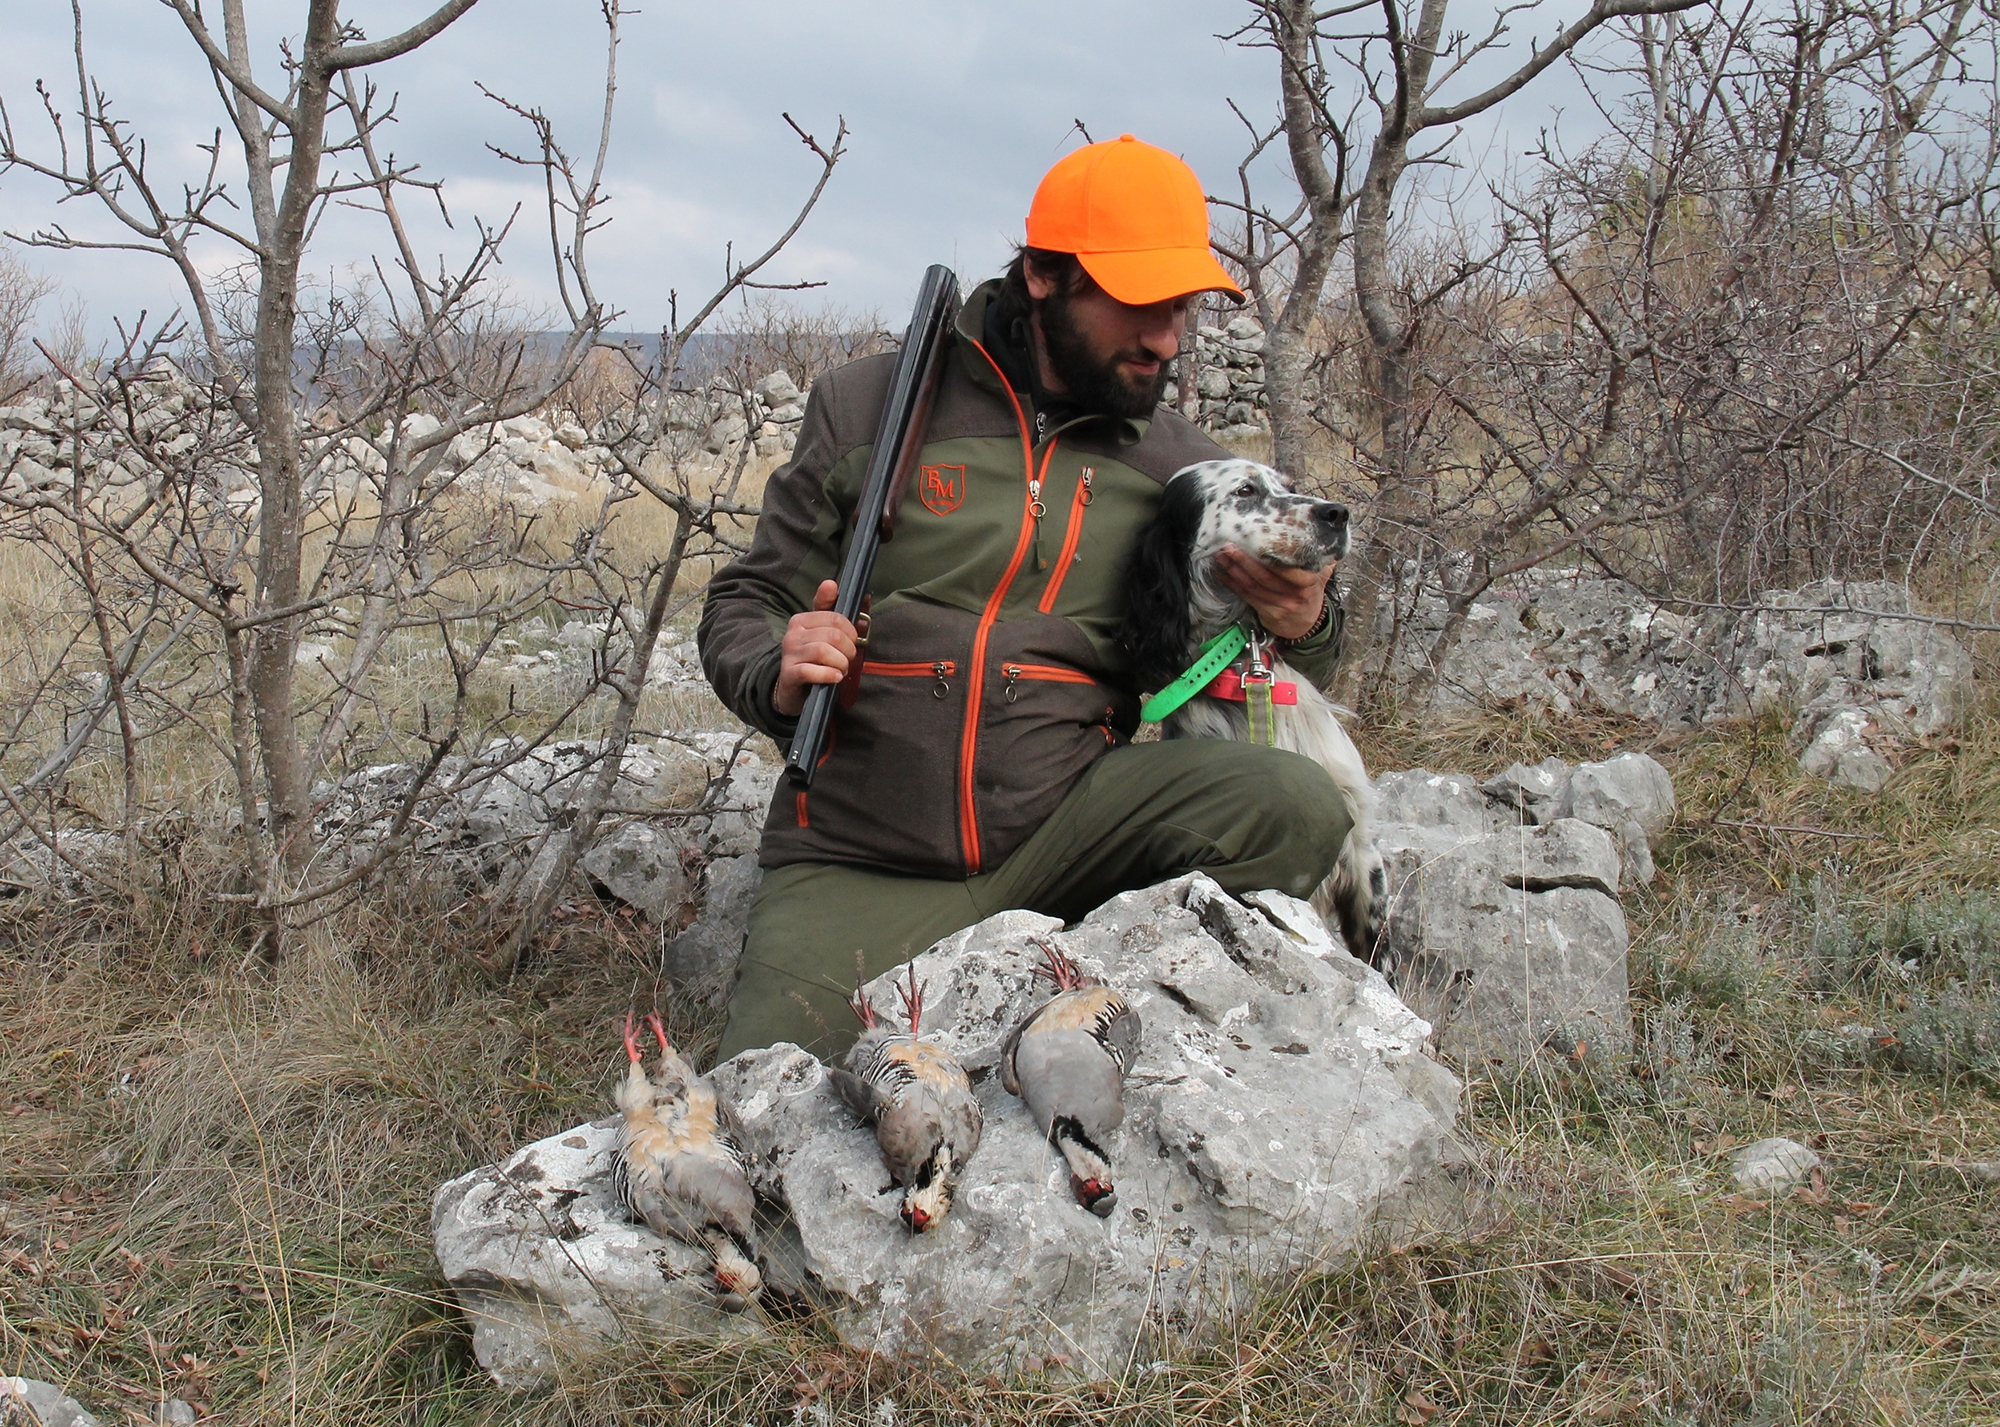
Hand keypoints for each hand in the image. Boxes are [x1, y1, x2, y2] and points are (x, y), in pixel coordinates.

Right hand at [772, 579, 857, 716]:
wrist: (791, 687)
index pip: (835, 618)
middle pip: (832, 635)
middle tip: (848, 659)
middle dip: (848, 650)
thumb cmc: (812, 658)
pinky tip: (835, 677)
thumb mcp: (821, 634)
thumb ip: (830, 611)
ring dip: (840, 663)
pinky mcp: (789, 674)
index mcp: (801, 620)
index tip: (852, 642)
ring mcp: (789, 654)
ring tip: (841, 669)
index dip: (851, 632)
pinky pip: (812, 671)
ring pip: (824, 652)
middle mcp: (793, 634)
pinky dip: (829, 675)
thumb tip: (831, 583)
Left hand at [1214, 546, 1331, 640]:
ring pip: (1253, 586)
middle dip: (1244, 560)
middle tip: (1229, 546)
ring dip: (1234, 571)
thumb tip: (1320, 533)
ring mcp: (1280, 605)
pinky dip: (1233, 584)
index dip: (1268, 557)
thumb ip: (1320, 558)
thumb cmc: (1309, 594)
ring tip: (1221, 557)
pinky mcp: (1267, 612)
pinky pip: (1247, 596)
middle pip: (1265, 576)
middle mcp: (1295, 594)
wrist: (1306, 623)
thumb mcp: (1320, 576)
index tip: (1254, 542)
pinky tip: (1222, 573)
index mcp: (1309, 582)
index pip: (1287, 568)